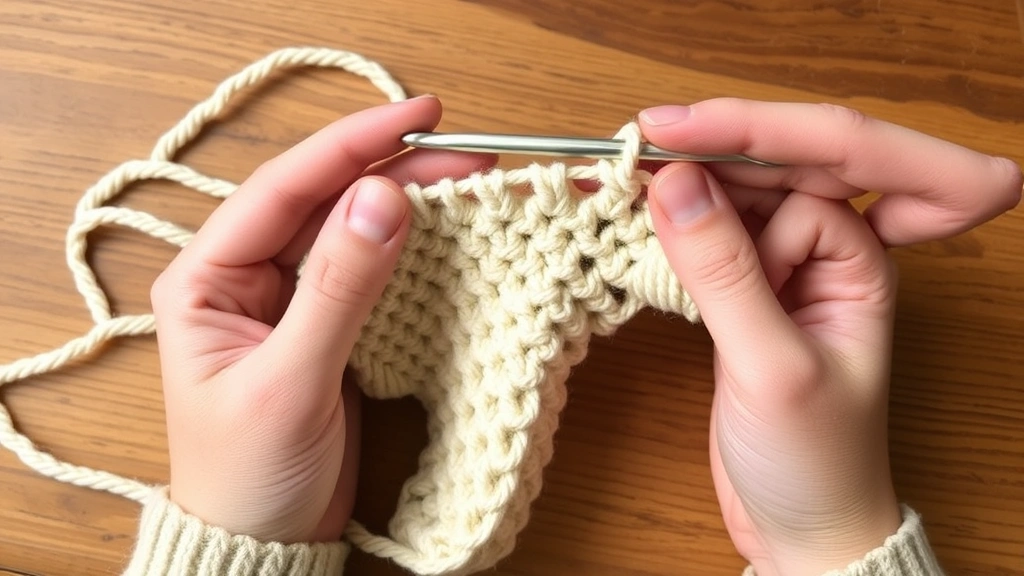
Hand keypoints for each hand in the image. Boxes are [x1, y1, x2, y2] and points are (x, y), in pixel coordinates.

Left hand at [149, 95, 494, 543]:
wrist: (265, 544)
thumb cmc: (249, 475)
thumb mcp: (291, 380)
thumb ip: (336, 289)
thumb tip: (383, 199)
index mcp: (207, 277)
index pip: (284, 187)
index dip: (352, 145)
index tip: (418, 117)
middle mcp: (246, 275)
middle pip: (325, 198)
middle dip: (393, 169)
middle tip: (466, 151)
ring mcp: (292, 297)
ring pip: (354, 229)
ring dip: (409, 203)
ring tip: (470, 179)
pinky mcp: (331, 324)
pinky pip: (374, 270)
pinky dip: (414, 248)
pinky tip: (450, 230)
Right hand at [643, 100, 1019, 574]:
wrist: (799, 527)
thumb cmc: (816, 461)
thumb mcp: (770, 366)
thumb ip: (723, 274)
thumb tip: (673, 185)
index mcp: (862, 260)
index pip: (813, 166)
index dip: (743, 135)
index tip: (665, 131)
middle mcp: (827, 252)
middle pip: (767, 169)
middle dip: (702, 151)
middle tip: (624, 148)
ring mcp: (782, 269)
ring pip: (730, 196)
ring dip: (677, 185)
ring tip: (614, 178)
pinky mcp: (743, 292)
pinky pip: (705, 237)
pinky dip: (666, 227)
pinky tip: (630, 219)